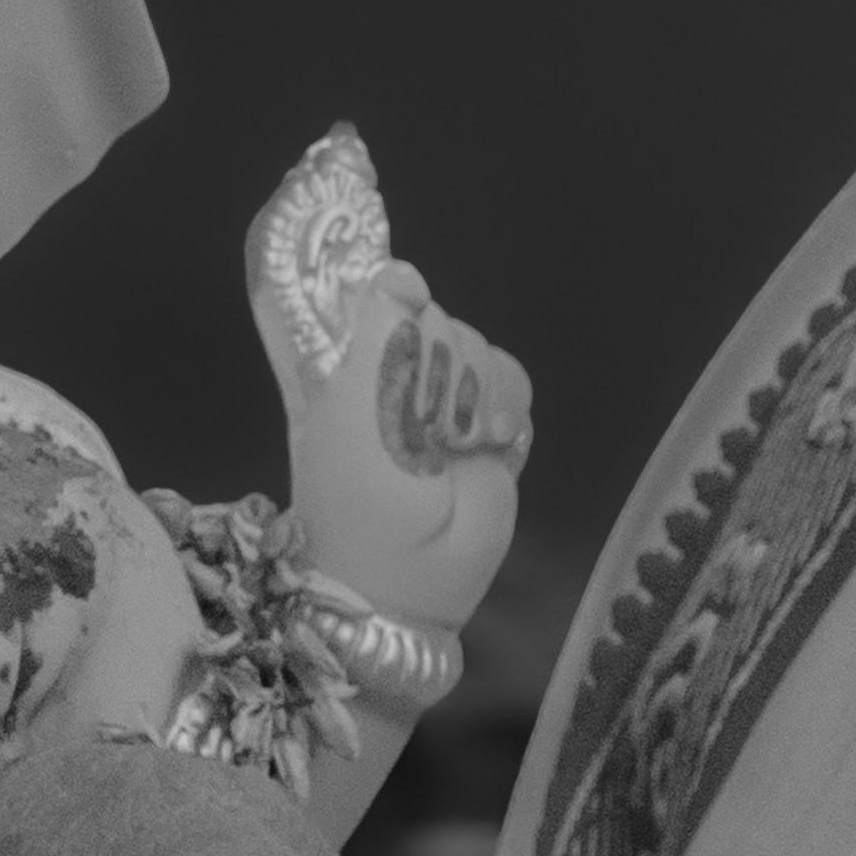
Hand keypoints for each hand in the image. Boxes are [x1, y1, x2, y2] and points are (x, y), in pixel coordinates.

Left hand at [279, 268, 532, 628]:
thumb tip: (404, 275)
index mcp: (343, 370)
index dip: (394, 293)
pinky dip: (508, 406)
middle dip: (438, 360)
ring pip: (478, 345)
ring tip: (457, 443)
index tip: (407, 297)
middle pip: (435, 317)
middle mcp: (392, 378)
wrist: (412, 581)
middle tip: (420, 419)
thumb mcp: (348, 410)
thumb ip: (376, 333)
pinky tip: (490, 442)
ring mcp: (444, 401)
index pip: (370, 299)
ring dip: (475, 390)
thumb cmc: (362, 501)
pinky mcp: (491, 425)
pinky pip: (513, 377)